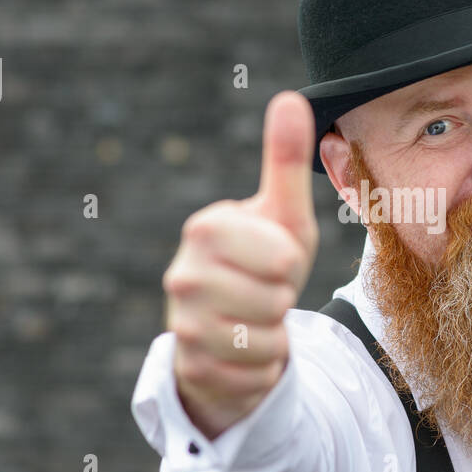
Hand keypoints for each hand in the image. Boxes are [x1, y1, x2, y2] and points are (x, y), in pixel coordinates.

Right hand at [163, 91, 319, 436]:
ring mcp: (180, 324)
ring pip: (263, 340)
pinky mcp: (189, 368)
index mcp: (205, 227)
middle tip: (266, 293)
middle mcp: (181, 274)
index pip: (279, 255)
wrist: (236, 330)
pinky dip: (263, 369)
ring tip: (258, 321)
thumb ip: (285, 161)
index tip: (273, 259)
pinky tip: (246, 354)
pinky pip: (254, 374)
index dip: (289, 262)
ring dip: (276, 335)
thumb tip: (291, 97)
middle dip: (284, 301)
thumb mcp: (284, 216)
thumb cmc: (264, 263)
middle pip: (274, 300)